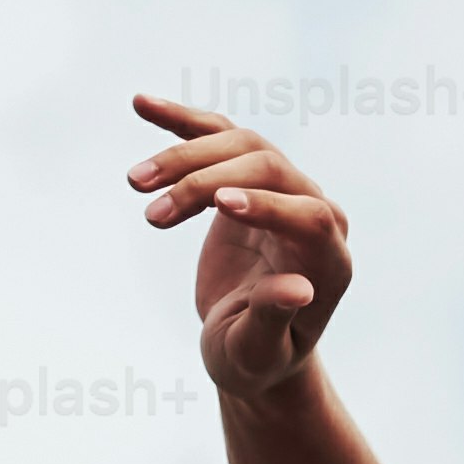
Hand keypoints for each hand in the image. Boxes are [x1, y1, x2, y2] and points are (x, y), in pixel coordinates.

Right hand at [128, 91, 352, 401]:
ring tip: (135, 182)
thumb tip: (299, 287)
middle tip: (152, 214)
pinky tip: (142, 104)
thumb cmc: (256, 359)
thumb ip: (276, 319)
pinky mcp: (245, 180)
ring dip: (184, 156)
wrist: (247, 347)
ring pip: (238, 146)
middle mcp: (315, 214)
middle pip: (268, 169)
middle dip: (207, 184)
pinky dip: (180, 122)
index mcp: (328, 259)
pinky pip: (217, 137)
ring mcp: (281, 190)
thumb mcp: (260, 352)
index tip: (219, 208)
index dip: (268, 205)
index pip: (309, 214)